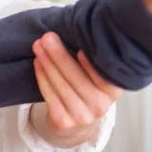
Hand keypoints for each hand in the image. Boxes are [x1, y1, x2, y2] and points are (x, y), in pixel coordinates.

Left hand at [31, 32, 122, 147]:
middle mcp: (101, 106)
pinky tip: (38, 63)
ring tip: (38, 46)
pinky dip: (42, 77)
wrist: (77, 123)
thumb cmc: (85, 88)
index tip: (79, 46)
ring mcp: (83, 116)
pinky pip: (50, 96)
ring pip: (61, 86)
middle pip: (77, 78)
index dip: (91, 63)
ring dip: (47, 63)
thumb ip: (92, 57)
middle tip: (47, 37)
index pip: (104, 75)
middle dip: (59, 55)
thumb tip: (80, 28)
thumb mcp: (95, 75)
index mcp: (113, 91)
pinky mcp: (64, 122)